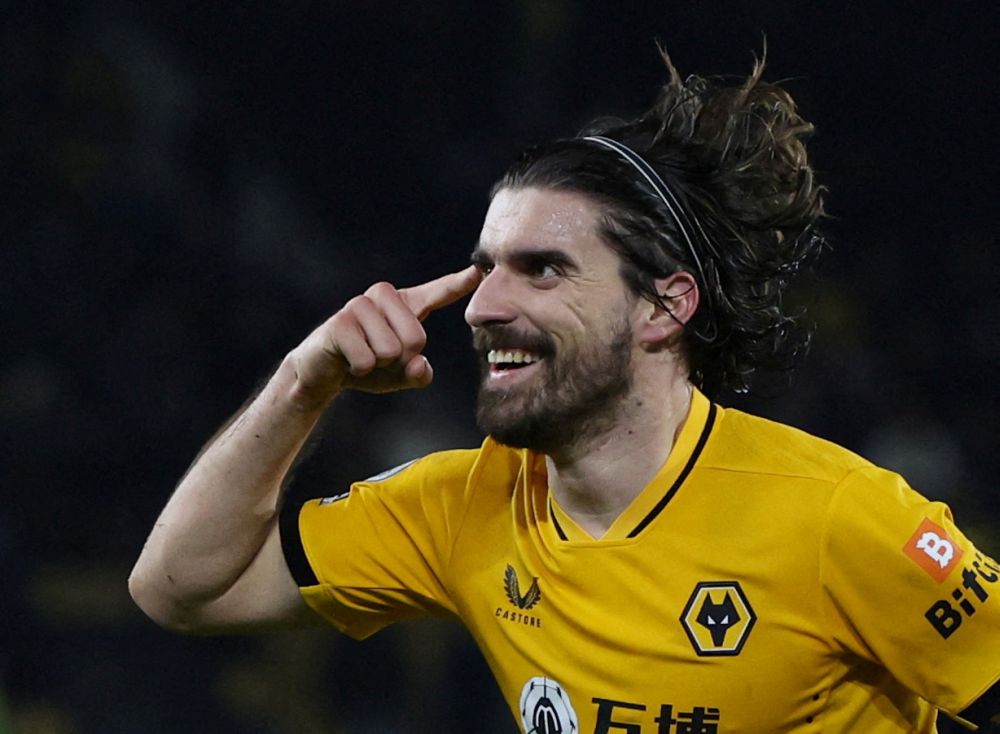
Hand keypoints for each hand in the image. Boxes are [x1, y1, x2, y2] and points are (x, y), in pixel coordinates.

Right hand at [288, 266, 480, 407]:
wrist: (322, 373)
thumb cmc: (368, 367)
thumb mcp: (402, 375)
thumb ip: (419, 374)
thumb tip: (419, 365)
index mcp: (405, 305)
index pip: (437, 293)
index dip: (458, 284)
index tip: (478, 271)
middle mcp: (384, 296)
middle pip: (416, 338)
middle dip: (400, 360)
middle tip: (378, 357)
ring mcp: (360, 305)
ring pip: (391, 350)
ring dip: (378, 365)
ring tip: (362, 356)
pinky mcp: (340, 321)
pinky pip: (367, 359)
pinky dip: (360, 370)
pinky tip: (347, 361)